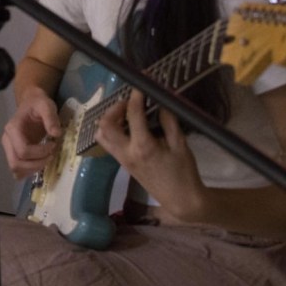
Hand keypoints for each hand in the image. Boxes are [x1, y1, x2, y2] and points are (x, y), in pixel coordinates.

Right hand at [2, 86, 62, 178]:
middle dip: (36, 164)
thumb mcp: (46, 105)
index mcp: (13, 129)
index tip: (53, 145)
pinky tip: (41, 162)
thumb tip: (56, 134)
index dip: (40, 153)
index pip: (22, 150)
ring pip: (16, 169)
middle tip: (51, 156)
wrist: (31, 103)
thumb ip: (50, 118)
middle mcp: (7, 140)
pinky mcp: (14, 153)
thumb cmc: (38, 104)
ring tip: (47, 159)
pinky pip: (18, 170)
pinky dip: (30, 171)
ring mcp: (9, 148)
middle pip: (16, 163)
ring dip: (33, 169)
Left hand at [96, 89, 206, 220]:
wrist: (181, 200)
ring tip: (124, 112)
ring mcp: (121, 159)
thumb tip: (161, 102)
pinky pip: (107, 144)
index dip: (135, 96)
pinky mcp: (122, 164)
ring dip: (108, 119)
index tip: (141, 85)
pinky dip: (110, 131)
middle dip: (114, 107)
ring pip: (102, 135)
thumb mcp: (180, 144)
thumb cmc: (184, 173)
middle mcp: (126, 152)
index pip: (133, 114)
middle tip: (128, 101)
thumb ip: (169, 121)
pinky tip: (125, 126)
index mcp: (143, 146)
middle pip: (106, 124)